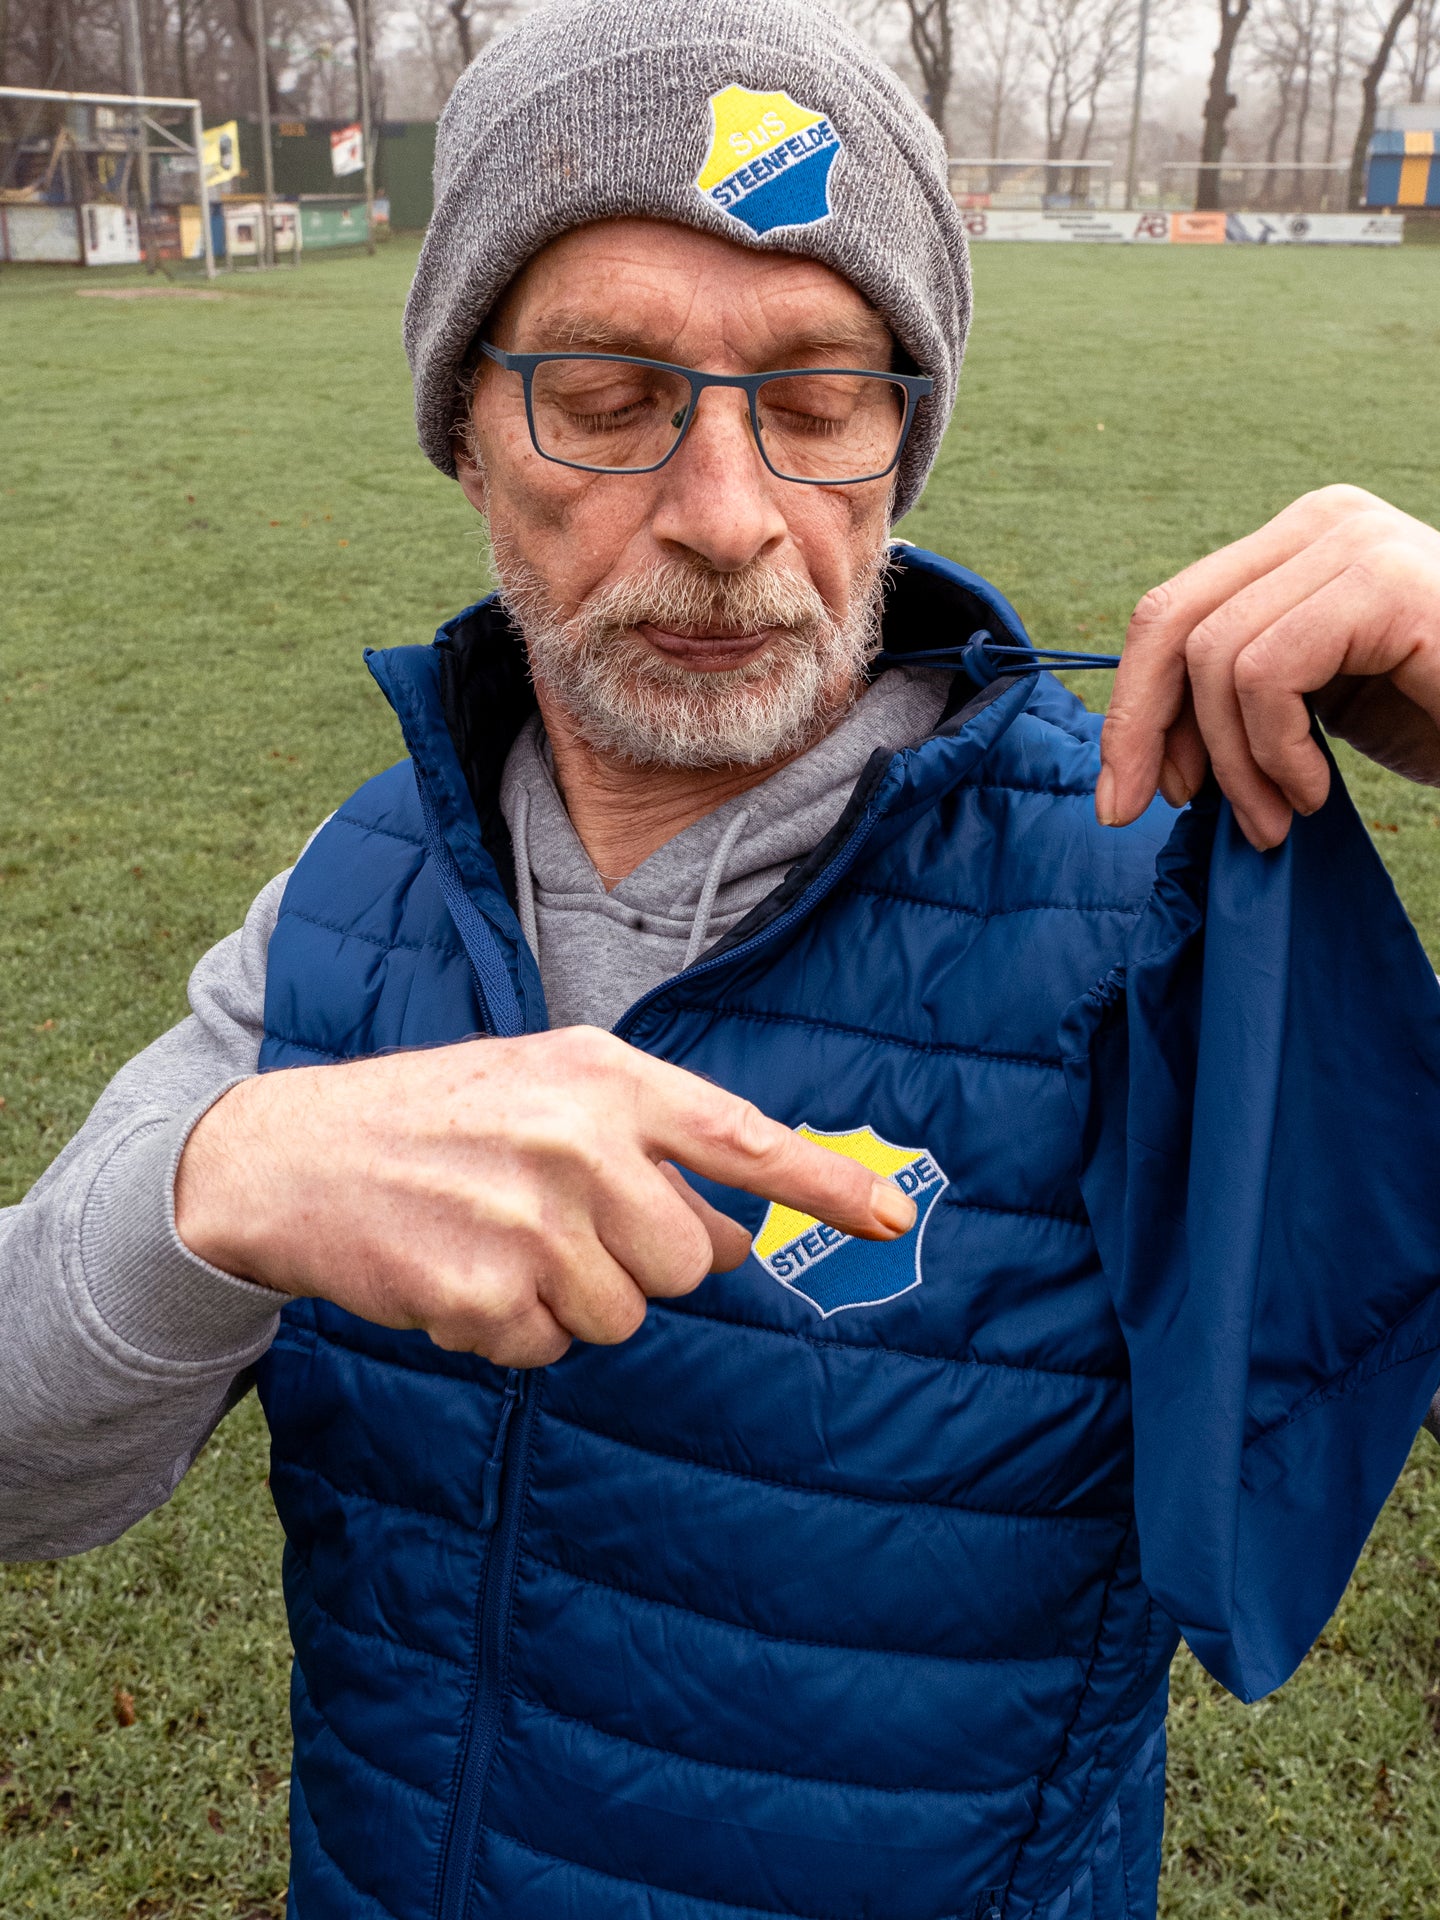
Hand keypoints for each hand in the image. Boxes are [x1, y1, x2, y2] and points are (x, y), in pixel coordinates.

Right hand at [174, 1026, 914, 1367]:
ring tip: (501, 1241)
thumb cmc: (443, 1118)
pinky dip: (510, 1329)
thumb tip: (738, 1243)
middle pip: (689, 1261)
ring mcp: (528, 1220)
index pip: (741, 1138)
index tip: (891, 1216)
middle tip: (567, 1227)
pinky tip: (460, 1273)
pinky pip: (546, 1349)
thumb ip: (651, 1151)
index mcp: (604, 1079)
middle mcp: (577, 1143)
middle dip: (641, 1262)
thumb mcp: (549, 1093)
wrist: (296, 1155)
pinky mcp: (480, 1292)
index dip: (822, 1185)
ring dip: (572, 1300)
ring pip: (623, 1316)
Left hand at [1097, 486, 1439, 848]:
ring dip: (1233, 764)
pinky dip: (1274, 752)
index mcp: (1299, 542)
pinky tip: (1314, 792)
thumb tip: (1141, 755)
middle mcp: (1325, 521)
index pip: (1171, 611)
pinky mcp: (1384, 583)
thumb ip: (1237, 702)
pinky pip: (1267, 674)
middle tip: (1150, 813)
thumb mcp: (1319, 704)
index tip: (1124, 792)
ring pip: (1215, 658)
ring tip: (1278, 818)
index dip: (1132, 705)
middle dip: (1144, 729)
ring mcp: (1357, 542)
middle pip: (1172, 620)